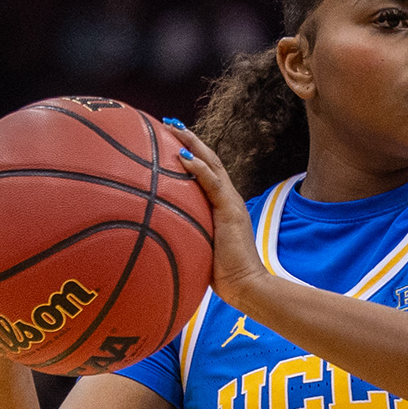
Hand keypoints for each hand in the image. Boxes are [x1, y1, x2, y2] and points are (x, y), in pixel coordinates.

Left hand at [166, 123, 275, 316]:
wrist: (247, 285)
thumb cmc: (223, 274)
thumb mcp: (201, 248)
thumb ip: (188, 235)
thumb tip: (160, 236)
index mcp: (222, 205)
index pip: (206, 172)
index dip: (191, 153)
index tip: (172, 139)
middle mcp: (228, 198)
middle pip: (209, 160)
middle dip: (189, 139)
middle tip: (169, 123)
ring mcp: (230, 202)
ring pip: (212, 164)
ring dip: (192, 144)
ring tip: (174, 128)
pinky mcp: (230, 211)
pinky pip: (213, 184)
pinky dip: (198, 168)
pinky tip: (183, 156)